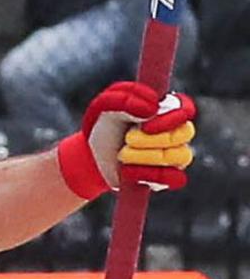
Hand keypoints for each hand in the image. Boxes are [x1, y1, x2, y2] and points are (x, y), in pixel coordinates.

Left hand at [57, 81, 194, 199]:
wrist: (94, 154)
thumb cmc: (106, 125)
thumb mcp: (106, 107)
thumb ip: (126, 100)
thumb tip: (151, 109)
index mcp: (166, 109)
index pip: (185, 108)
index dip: (171, 118)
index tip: (146, 126)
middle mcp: (176, 132)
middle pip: (182, 134)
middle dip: (150, 139)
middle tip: (127, 139)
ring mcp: (176, 155)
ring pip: (178, 156)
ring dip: (145, 156)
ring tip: (123, 155)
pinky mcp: (168, 177)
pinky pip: (174, 178)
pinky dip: (149, 175)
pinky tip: (129, 171)